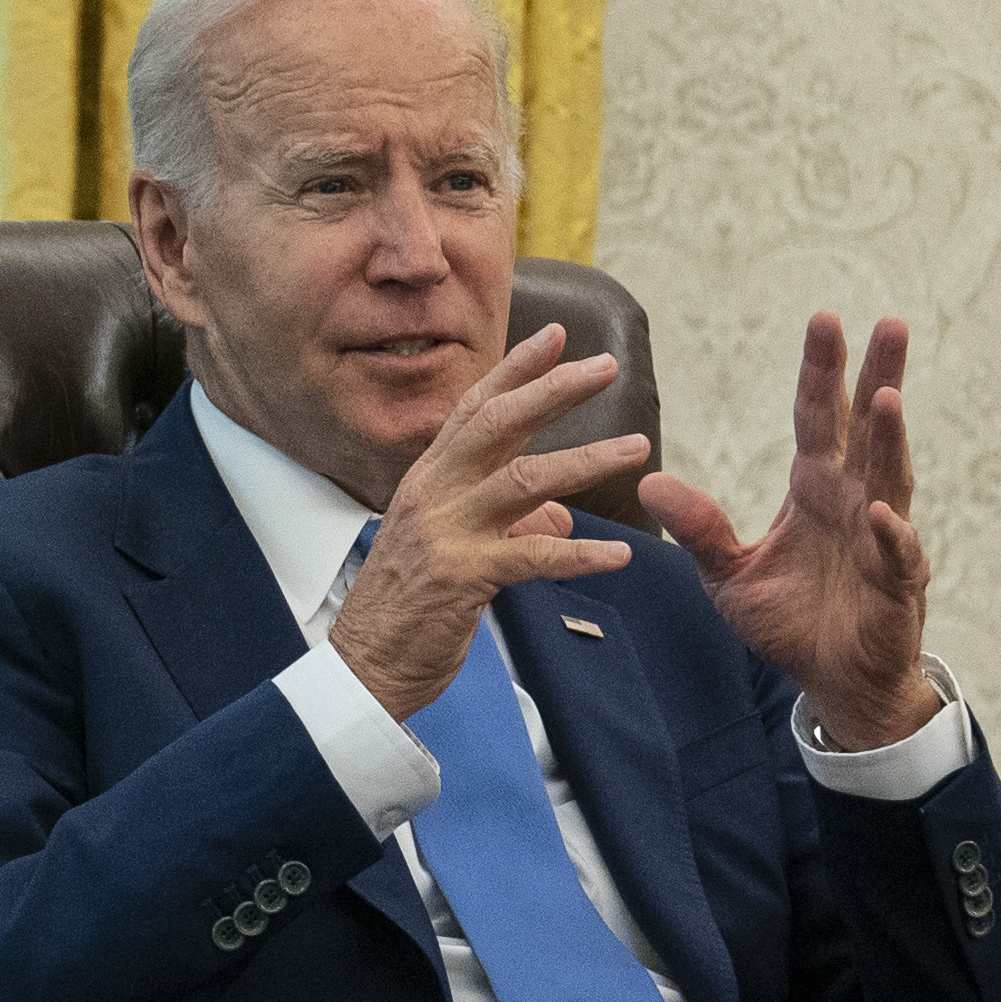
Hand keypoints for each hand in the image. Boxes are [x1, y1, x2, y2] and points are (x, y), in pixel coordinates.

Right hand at [325, 326, 645, 717]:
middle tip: (603, 368)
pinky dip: (579, 553)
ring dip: (586, 460)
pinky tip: (618, 555)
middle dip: (554, 391)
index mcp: (428, 480)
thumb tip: (560, 514)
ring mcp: (446, 532)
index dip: (515, 369)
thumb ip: (507, 522)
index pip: (473, 408)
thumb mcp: (454, 550)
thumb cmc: (407, 609)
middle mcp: (434, 494)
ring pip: (524, 480)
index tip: (556, 335)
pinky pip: (533, 555)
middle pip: (499, 425)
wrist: (363, 666)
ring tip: (636, 448)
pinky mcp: (462, 577)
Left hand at [637, 312, 939, 751]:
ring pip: (889, 480)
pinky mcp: (895, 586)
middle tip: (890, 322)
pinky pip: (897, 555)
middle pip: (867, 429)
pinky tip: (884, 514)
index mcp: (815, 489)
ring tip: (888, 398)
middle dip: (878, 376)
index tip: (825, 318)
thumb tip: (651, 480)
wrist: (832, 682)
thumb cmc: (789, 622)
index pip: (818, 417)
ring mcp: (882, 540)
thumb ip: (698, 528)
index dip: (822, 371)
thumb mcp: (727, 574)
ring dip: (890, 441)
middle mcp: (854, 502)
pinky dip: (892, 536)